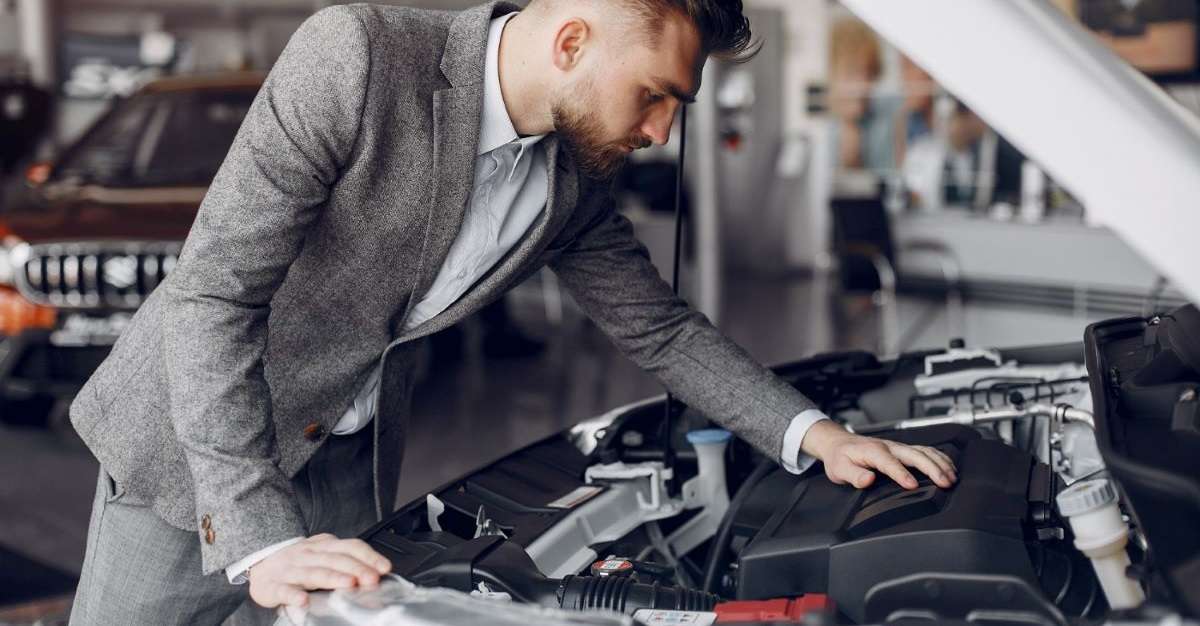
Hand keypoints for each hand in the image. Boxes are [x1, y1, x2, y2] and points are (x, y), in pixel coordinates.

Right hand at [248, 533, 391, 608]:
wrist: (260, 564)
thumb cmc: (298, 562)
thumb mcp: (323, 553)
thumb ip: (344, 559)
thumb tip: (374, 570)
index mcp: (324, 546)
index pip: (350, 546)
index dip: (369, 556)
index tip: (384, 567)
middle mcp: (309, 554)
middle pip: (336, 559)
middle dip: (357, 569)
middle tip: (372, 579)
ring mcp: (291, 569)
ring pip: (314, 572)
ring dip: (333, 578)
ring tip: (348, 584)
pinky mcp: (273, 586)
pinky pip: (284, 590)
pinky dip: (293, 595)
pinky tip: (303, 600)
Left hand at [801, 420, 956, 489]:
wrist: (839, 443)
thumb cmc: (840, 457)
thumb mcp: (839, 469)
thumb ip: (853, 475)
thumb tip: (867, 480)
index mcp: (873, 452)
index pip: (890, 463)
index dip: (901, 474)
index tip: (912, 485)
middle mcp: (889, 447)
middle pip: (915, 454)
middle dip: (932, 468)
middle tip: (946, 482)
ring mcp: (897, 447)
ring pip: (924, 451)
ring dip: (940, 463)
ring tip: (952, 477)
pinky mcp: (903, 449)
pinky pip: (925, 451)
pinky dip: (939, 458)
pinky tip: (949, 467)